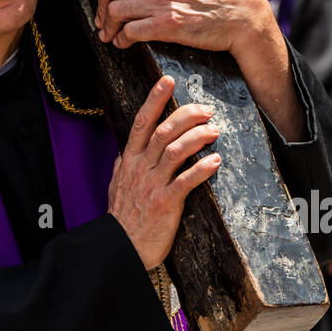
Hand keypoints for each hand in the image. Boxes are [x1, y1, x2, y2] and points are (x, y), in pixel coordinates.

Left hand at [94, 0, 268, 55]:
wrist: (242, 15)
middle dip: (100, 4)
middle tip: (104, 17)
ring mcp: (160, 4)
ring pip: (115, 10)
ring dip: (109, 25)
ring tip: (111, 34)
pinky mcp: (167, 26)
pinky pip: (130, 32)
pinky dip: (123, 40)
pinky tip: (125, 43)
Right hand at [108, 75, 220, 269]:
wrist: (120, 249)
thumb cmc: (122, 218)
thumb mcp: (116, 186)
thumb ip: (122, 166)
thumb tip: (125, 152)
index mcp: (129, 161)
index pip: (142, 122)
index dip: (154, 99)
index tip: (168, 81)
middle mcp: (140, 168)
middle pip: (163, 131)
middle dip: (186, 115)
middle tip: (205, 109)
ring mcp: (152, 185)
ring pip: (176, 151)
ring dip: (198, 137)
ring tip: (214, 131)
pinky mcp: (166, 203)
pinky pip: (187, 181)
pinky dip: (203, 168)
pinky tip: (215, 160)